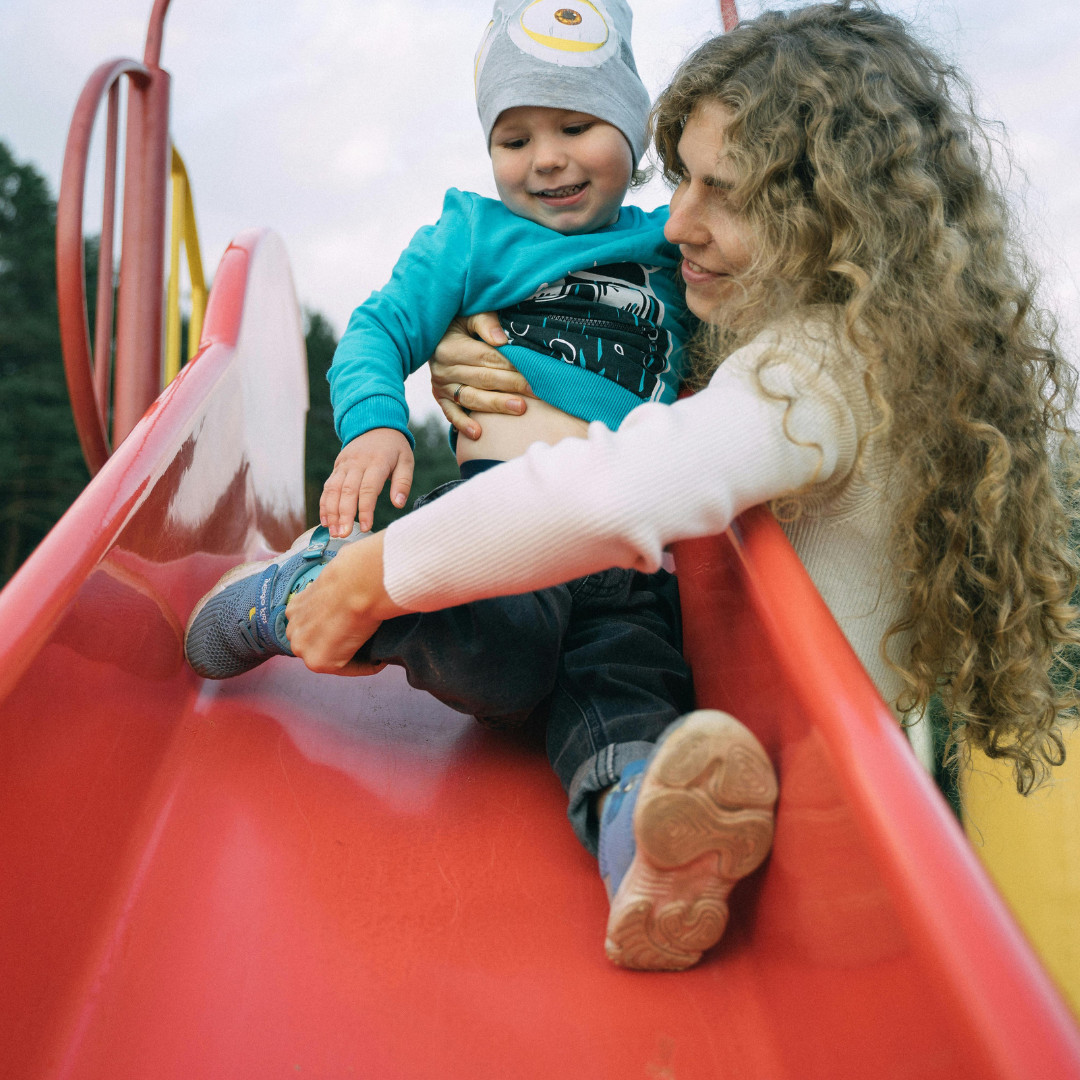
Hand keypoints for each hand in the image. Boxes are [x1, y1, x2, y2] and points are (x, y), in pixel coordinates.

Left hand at [285, 532, 406, 675]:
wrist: (360, 581)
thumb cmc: (354, 571)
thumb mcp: (336, 578)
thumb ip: (334, 591)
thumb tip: (353, 578)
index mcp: (295, 609)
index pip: (315, 627)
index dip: (339, 627)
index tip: (358, 627)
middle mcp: (293, 630)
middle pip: (320, 645)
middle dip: (342, 644)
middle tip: (367, 639)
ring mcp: (303, 648)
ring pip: (334, 658)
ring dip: (355, 655)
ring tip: (376, 648)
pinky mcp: (320, 663)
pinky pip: (350, 669)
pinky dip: (368, 665)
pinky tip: (381, 657)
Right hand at [320, 428, 413, 536]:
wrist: (375, 424)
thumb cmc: (394, 448)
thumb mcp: (406, 461)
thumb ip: (403, 482)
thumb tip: (398, 503)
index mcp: (377, 462)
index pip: (368, 489)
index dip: (365, 509)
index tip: (366, 527)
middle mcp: (357, 463)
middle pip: (347, 491)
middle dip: (344, 515)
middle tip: (343, 534)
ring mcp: (344, 465)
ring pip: (333, 490)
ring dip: (331, 512)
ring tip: (334, 532)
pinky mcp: (337, 467)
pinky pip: (327, 487)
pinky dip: (324, 504)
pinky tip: (325, 521)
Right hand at [431, 313, 530, 439]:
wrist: (433, 334)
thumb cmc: (458, 322)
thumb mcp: (469, 314)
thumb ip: (485, 322)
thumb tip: (502, 340)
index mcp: (450, 347)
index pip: (486, 358)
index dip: (511, 364)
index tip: (533, 370)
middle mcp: (443, 368)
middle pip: (484, 379)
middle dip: (512, 385)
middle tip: (537, 391)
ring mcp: (441, 386)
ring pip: (472, 398)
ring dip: (497, 405)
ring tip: (520, 408)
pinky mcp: (440, 398)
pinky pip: (451, 413)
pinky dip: (463, 424)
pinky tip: (478, 434)